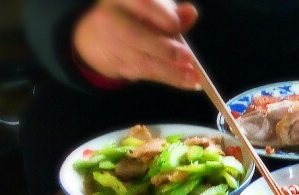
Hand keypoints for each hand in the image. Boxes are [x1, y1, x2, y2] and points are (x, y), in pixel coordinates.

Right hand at [73, 0, 199, 88]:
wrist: (104, 35)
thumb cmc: (138, 16)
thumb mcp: (155, 8)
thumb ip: (172, 12)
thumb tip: (190, 13)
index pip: (140, 3)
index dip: (158, 14)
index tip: (176, 25)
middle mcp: (111, 19)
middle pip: (134, 36)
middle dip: (164, 49)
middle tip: (188, 57)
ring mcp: (111, 44)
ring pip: (143, 60)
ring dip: (172, 71)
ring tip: (194, 77)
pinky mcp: (119, 65)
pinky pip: (147, 74)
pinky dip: (170, 78)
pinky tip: (190, 83)